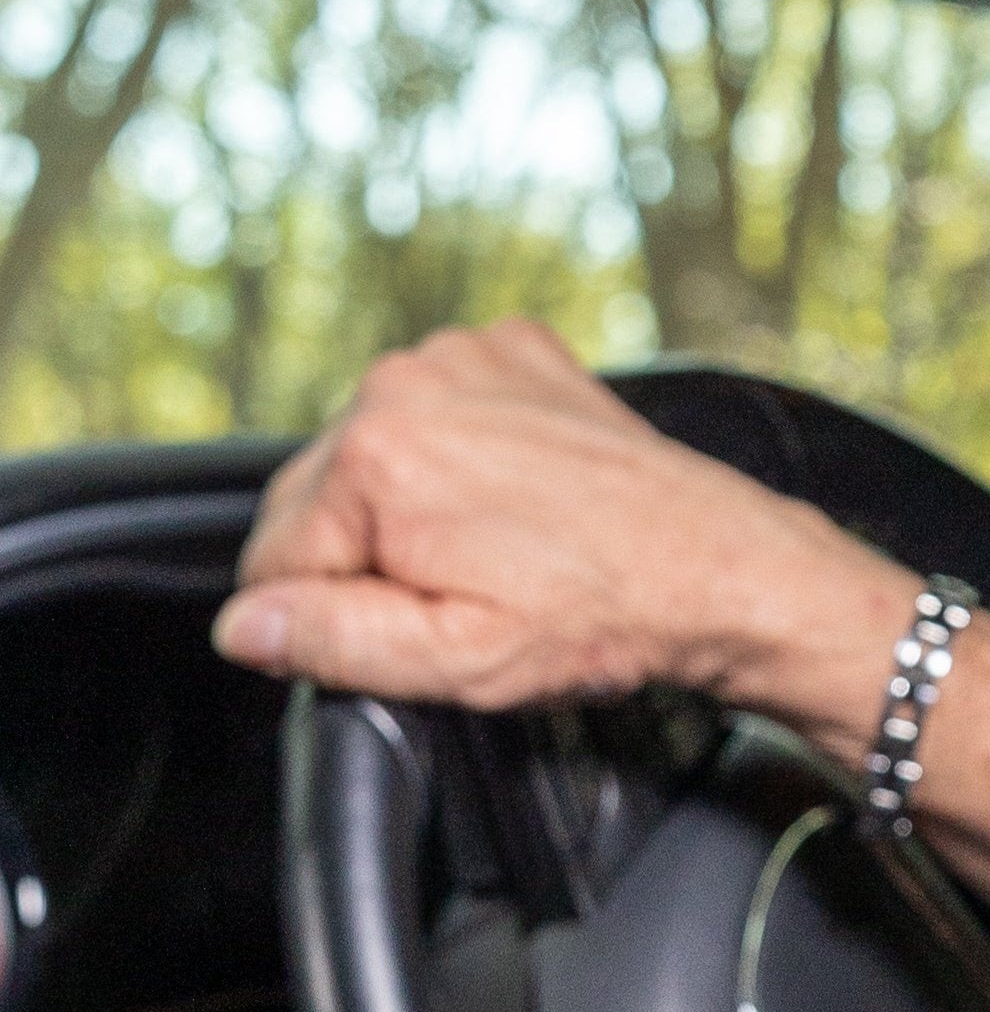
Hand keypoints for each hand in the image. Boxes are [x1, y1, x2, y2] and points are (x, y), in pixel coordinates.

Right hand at [213, 320, 911, 725]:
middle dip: (367, 557)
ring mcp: (466, 355)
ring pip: (373, 456)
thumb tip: (245, 625)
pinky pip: (440, 412)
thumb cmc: (608, 610)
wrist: (722, 563)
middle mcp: (409, 383)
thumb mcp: (456, 661)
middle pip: (316, 502)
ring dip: (412, 505)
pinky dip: (464, 452)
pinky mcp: (515, 350)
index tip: (412, 625)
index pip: (273, 563)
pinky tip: (519, 497)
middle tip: (464, 592)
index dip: (330, 617)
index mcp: (379, 456)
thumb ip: (330, 641)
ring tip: (499, 546)